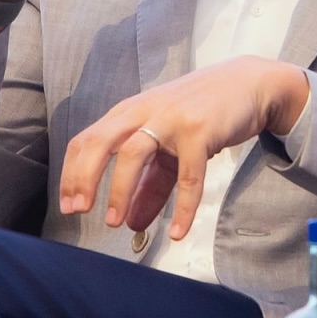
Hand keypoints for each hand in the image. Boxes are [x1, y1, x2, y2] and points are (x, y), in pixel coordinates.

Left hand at [59, 57, 309, 239]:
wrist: (247, 85)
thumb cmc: (202, 113)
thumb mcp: (169, 144)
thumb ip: (150, 183)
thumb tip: (131, 223)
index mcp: (130, 113)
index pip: (88, 140)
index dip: (73, 173)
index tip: (69, 206)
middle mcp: (144, 112)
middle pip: (100, 142)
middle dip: (84, 177)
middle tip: (79, 212)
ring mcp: (171, 120)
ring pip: (134, 154)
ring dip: (120, 190)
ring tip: (116, 223)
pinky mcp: (200, 131)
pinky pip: (188, 175)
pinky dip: (182, 206)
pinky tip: (179, 232)